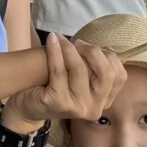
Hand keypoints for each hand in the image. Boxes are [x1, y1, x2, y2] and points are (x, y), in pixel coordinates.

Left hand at [2, 35, 126, 132]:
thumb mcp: (80, 77)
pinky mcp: (59, 103)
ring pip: (80, 69)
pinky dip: (55, 51)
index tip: (88, 47)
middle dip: (92, 51)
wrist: (27, 106)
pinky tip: (51, 40)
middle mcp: (95, 108)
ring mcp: (78, 108)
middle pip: (106, 73)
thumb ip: (94, 67)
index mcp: (104, 102)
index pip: (119, 75)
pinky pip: (59, 71)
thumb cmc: (55, 87)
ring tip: (60, 38)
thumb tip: (103, 46)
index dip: (107, 55)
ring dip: (70, 48)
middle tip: (77, 42)